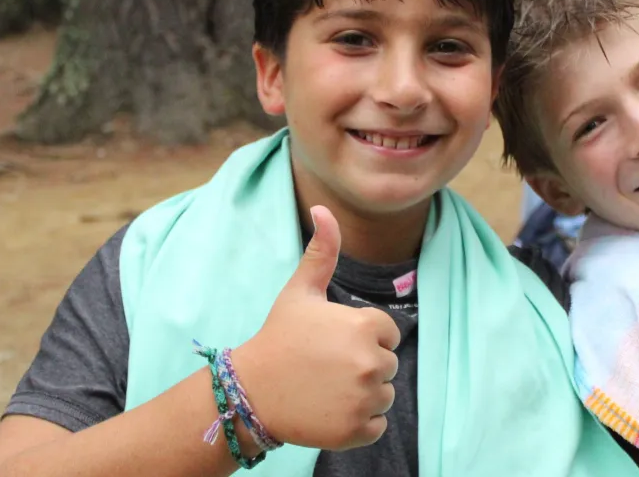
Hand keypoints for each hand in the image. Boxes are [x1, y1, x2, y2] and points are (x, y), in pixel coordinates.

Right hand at [235, 206, 401, 450]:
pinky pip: (377, 426)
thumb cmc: (279, 338)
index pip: (387, 334)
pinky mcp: (358, 431)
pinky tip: (329, 410)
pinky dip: (358, 423)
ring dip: (362, 395)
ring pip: (384, 396)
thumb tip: (323, 207)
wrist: (250, 392)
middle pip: (387, 366)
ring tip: (326, 388)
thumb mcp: (300, 292)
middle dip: (362, 367)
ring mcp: (365, 399)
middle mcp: (372, 362)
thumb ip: (322, 251)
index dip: (362, 337)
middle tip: (326, 368)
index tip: (332, 342)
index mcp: (366, 326)